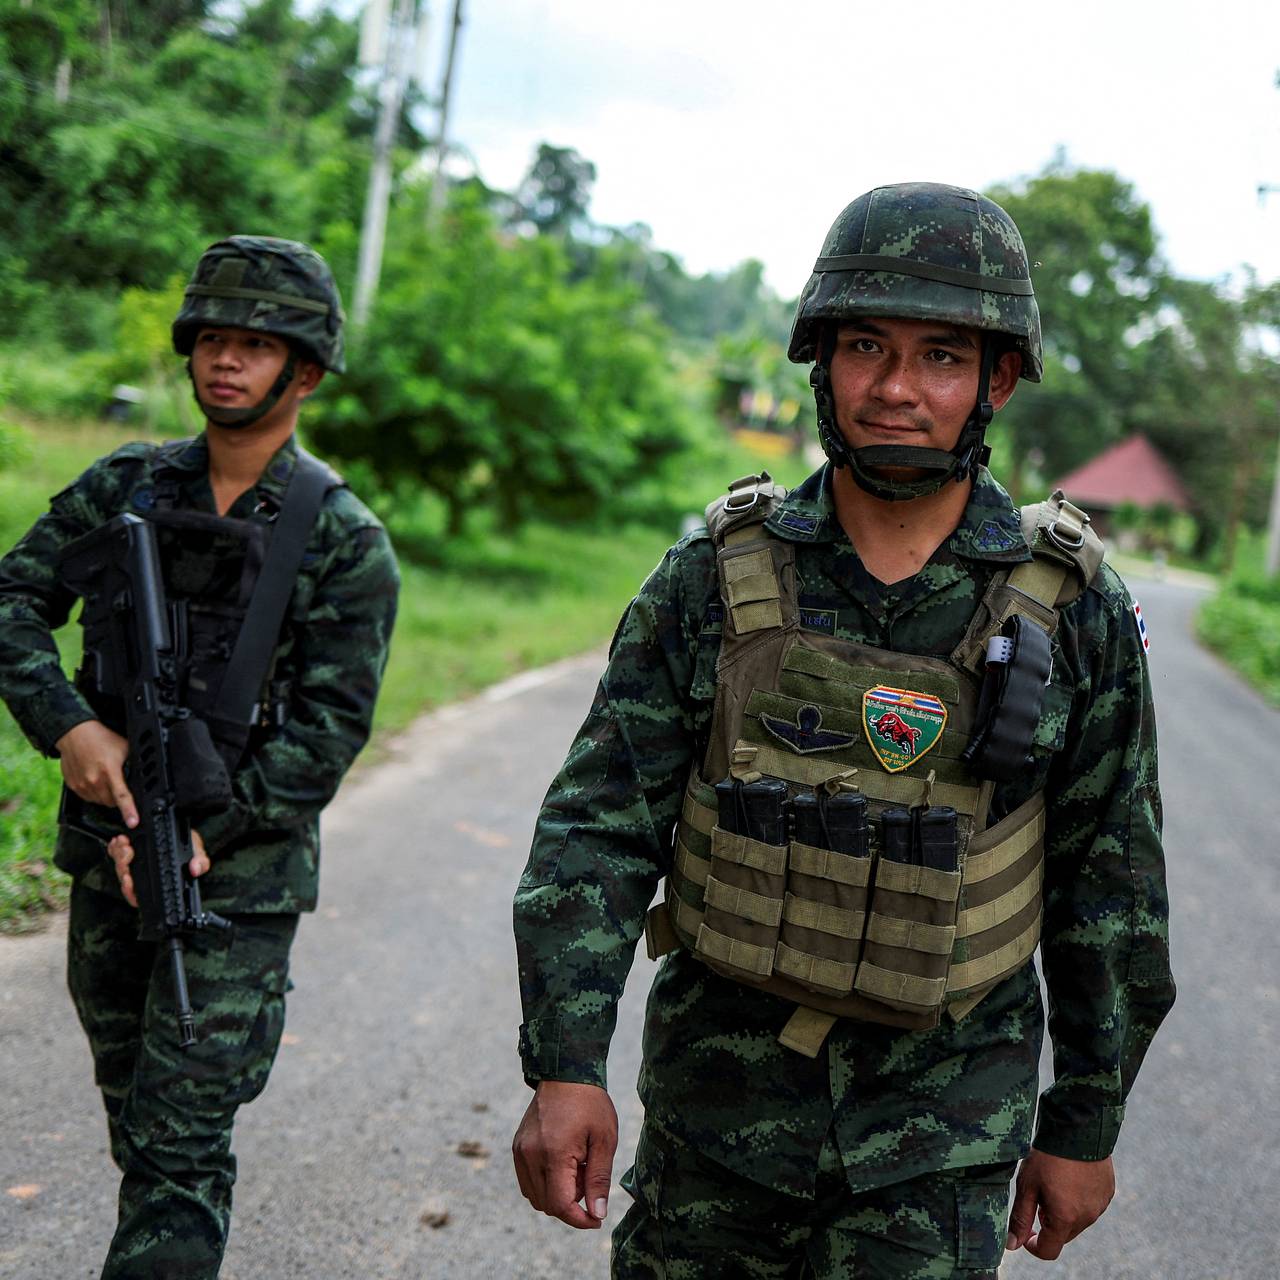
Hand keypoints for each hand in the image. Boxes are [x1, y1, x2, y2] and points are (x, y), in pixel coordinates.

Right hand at [55, 719, 137, 828]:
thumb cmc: (100, 739)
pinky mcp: (73, 786)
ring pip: (100, 802)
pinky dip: (94, 793)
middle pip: (112, 803)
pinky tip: (95, 779)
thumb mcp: (125, 748)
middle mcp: (94, 780)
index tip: (133, 822)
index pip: (122, 796)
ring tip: (106, 778)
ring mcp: (82, 785)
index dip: (129, 811)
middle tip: (118, 782)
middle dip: (118, 798)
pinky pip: (88, 798)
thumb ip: (133, 764)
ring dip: (106, 796)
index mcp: (110, 771)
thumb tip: (144, 775)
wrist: (75, 734)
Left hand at [108, 829, 208, 909]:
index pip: (139, 896)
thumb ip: (200, 861)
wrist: (180, 828)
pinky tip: (119, 840)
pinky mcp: (127, 853)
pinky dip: (114, 848)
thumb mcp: (197, 851)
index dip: (130, 890)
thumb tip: (195, 870)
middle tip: (128, 852)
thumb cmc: (188, 845)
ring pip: (119, 866)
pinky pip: (115, 854)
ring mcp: (135, 865)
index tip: (128, 879)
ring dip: (119, 855)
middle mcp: (144, 875)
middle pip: (125, 879)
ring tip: (125, 843)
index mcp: (158, 881)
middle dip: (122, 866)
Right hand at [512, 1081, 617, 1229]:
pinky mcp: (517, 1147)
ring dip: (557, 1195)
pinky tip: (563, 1164)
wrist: (566, 1073)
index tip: (597, 1219)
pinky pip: (528, 1182)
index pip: (560, 1205)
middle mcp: (530, 1155)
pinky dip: (545, 1184)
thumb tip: (597, 1214)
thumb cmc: (590, 1104)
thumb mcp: (604, 1140)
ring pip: (535, 1197)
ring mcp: (520, 1151)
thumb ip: (599, 1180)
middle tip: (589, 1178)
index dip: (579, 1219)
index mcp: (554, 1153)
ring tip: (577, 1168)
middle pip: (547, 1205)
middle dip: (571, 1203)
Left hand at [1006, 1149, 1115, 1259]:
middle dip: (1048, 1224)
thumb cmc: (1047, 1157)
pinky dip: (1078, 1200)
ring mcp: (1100, 1206)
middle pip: (1063, 1235)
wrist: (1077, 1129)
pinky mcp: (1108, 1193)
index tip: (1026, 1232)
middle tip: (1039, 1197)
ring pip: (1078, 1221)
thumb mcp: (1027, 1185)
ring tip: (1054, 1183)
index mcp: (1065, 1219)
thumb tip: (1012, 1244)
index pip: (1049, 1250)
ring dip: (1064, 1212)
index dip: (1034, 1245)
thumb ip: (1020, 1218)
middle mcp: (1086, 1218)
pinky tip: (1070, 1178)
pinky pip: (1091, 1206)